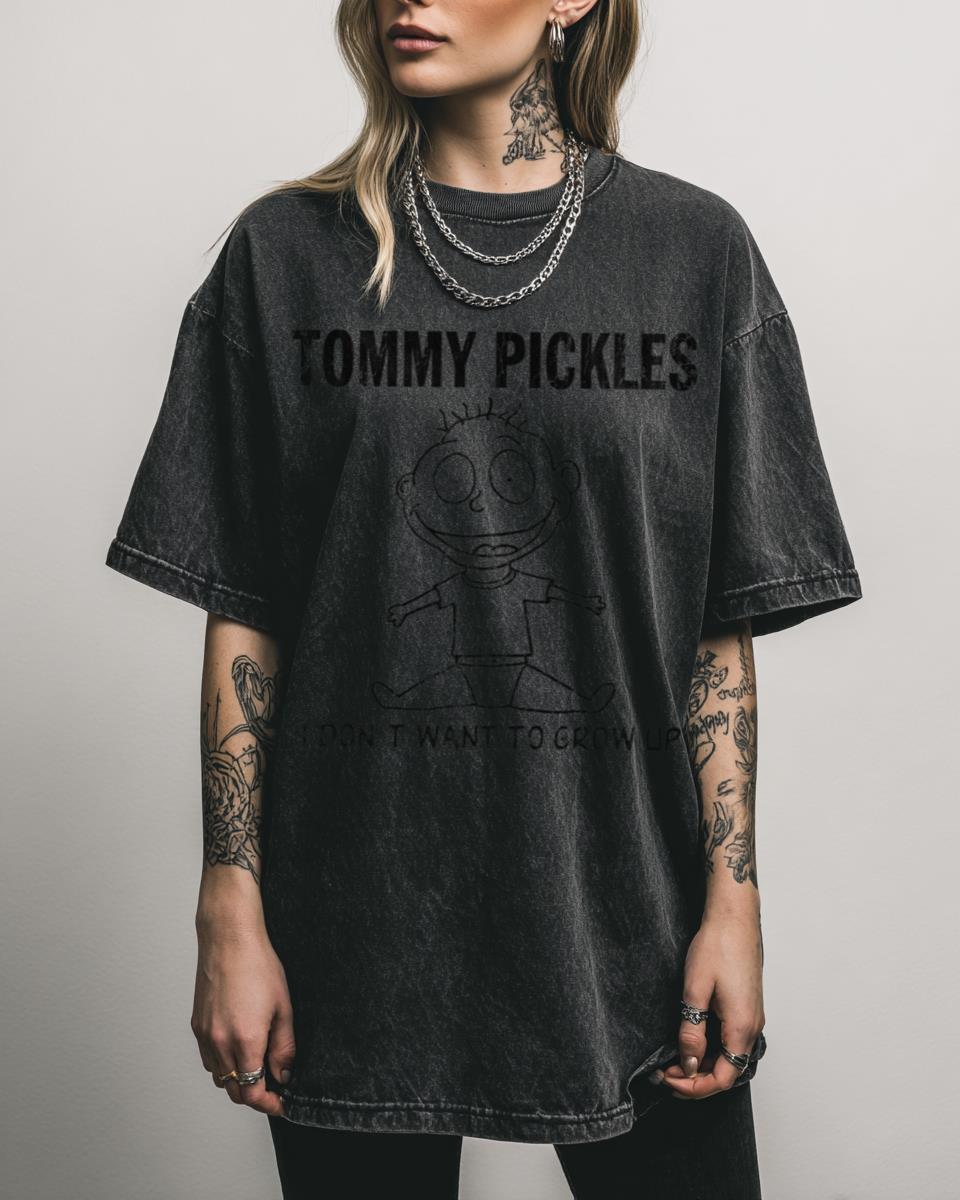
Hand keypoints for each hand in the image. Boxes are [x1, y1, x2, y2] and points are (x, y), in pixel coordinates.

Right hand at [191, 917, 295, 1116]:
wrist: (229, 939)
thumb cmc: (258, 966)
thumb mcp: (283, 1007)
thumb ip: (284, 1047)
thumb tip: (284, 1074)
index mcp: (245, 1040)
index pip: (252, 1092)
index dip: (268, 1104)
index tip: (281, 1103)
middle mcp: (220, 1042)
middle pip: (234, 1091)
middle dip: (254, 1095)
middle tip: (274, 1088)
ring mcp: (205, 1035)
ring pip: (219, 1077)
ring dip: (237, 1081)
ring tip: (258, 1066)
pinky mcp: (196, 1026)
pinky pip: (208, 1059)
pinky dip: (223, 1065)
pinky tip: (238, 1050)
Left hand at [658, 909, 764, 1099]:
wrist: (734, 918)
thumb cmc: (717, 946)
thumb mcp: (695, 990)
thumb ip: (692, 1031)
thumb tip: (689, 1064)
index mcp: (742, 1027)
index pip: (722, 1078)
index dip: (694, 1087)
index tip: (668, 1079)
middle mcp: (753, 1027)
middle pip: (727, 1072)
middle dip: (695, 1079)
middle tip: (664, 1072)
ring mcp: (752, 1017)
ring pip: (729, 1057)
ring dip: (703, 1064)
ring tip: (673, 1059)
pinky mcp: (747, 1008)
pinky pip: (731, 1040)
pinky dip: (711, 1049)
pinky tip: (691, 1041)